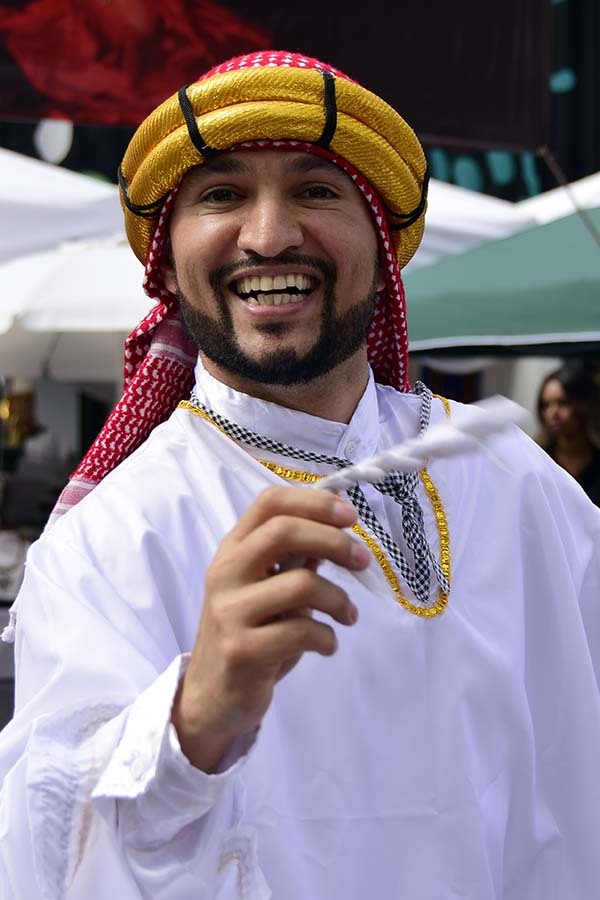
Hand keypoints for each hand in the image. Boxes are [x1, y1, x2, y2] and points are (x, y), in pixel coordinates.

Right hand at [171, 485, 369, 771]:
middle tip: (362, 561)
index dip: (314, 502)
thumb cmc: (249, 634)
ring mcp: (230, 611)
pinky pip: (301, 631)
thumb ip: (296, 558)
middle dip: (334, 542)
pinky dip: (327, 637)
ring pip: (301, 585)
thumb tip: (339, 526)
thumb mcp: (268, 589)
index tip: (350, 516)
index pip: (269, 503)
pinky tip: (327, 645)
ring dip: (338, 599)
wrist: (212, 697)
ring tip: (348, 616)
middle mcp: (225, 573)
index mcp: (233, 550)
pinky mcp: (242, 650)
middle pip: (284, 532)